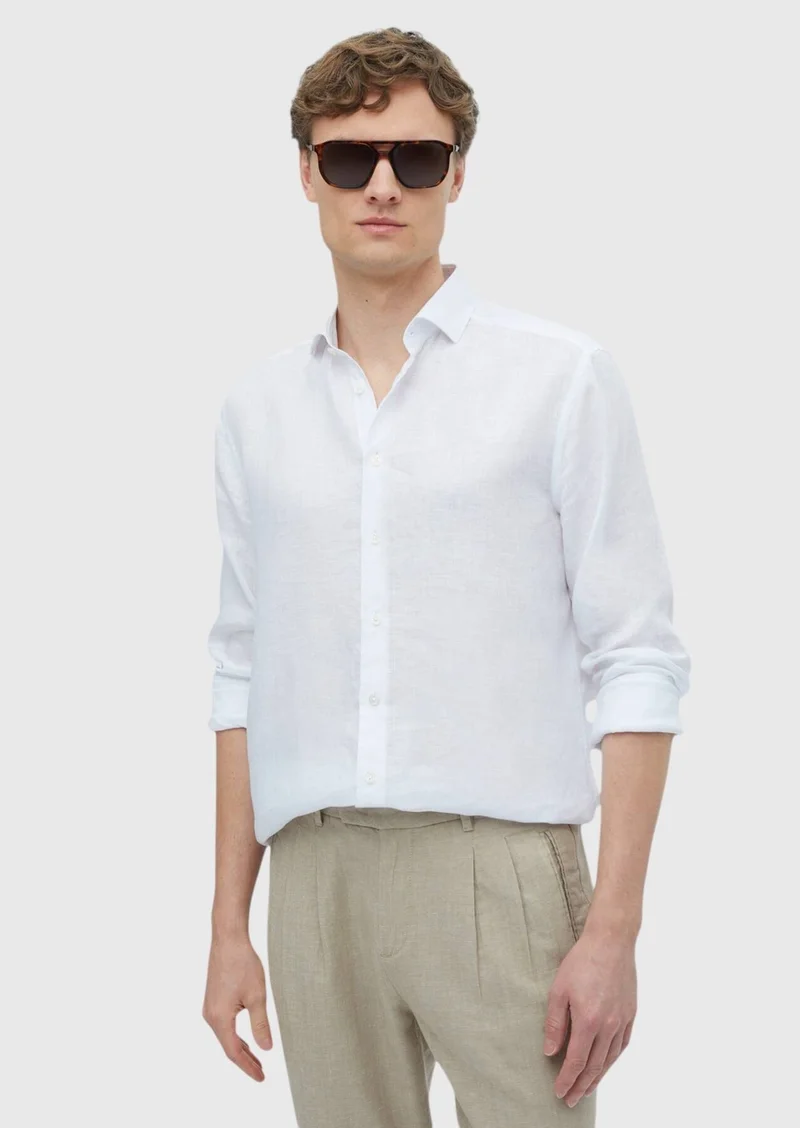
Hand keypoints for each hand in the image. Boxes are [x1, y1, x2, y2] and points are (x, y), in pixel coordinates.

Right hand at [202, 935, 273, 1079]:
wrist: (228, 939)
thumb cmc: (242, 964)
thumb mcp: (257, 996)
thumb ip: (261, 1024)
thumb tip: (266, 1048)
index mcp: (220, 1018)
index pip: (234, 1052)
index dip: (248, 1066)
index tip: (261, 1077)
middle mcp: (210, 1016)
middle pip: (228, 1046)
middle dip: (245, 1060)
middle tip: (261, 1073)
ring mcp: (210, 1007)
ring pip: (225, 1036)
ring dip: (240, 1048)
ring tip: (256, 1059)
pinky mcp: (213, 999)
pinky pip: (223, 1025)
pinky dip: (235, 1036)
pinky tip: (245, 1038)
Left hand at [542, 926, 636, 1106]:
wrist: (611, 941)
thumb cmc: (581, 962)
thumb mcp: (558, 989)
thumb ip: (555, 1023)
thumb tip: (551, 1051)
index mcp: (589, 1021)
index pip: (577, 1061)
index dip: (567, 1079)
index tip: (559, 1092)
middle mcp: (608, 1026)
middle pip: (595, 1066)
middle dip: (581, 1085)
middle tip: (571, 1099)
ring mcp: (622, 1020)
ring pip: (610, 1059)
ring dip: (598, 1077)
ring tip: (587, 1088)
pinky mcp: (630, 1013)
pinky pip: (622, 1044)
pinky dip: (613, 1059)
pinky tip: (606, 1064)